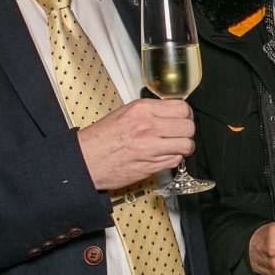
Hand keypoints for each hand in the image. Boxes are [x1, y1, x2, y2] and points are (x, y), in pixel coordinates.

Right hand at [78, 98, 194, 189]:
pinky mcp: (151, 166)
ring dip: (185, 146)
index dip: (186, 114)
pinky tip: (165, 155)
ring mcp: (150, 147)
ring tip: (176, 145)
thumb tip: (170, 112)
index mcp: (141, 110)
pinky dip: (174, 159)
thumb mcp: (124, 113)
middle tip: (181, 133)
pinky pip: (176, 160)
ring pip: (186, 145)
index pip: (181, 108)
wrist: (85, 160)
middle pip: (188, 126)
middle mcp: (148, 127)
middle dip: (187, 130)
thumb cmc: (100, 138)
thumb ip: (149, 111)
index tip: (183, 118)